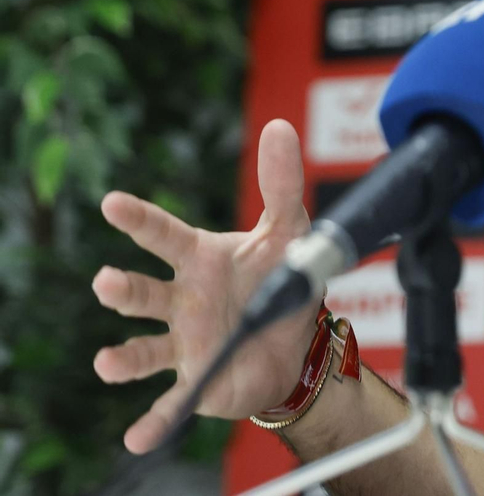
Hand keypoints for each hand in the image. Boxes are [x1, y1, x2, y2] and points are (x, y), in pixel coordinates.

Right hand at [93, 119, 322, 452]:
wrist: (295, 341)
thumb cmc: (279, 279)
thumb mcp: (290, 231)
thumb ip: (282, 182)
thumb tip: (279, 127)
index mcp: (200, 260)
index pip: (165, 235)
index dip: (140, 219)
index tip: (112, 203)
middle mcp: (182, 300)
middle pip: (145, 293)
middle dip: (123, 290)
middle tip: (106, 282)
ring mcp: (183, 341)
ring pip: (145, 348)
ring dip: (123, 357)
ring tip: (107, 362)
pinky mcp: (197, 379)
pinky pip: (171, 402)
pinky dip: (154, 420)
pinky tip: (137, 437)